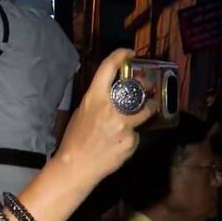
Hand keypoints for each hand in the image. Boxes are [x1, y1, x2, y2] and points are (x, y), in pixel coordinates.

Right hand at [52, 48, 157, 179]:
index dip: (121, 55)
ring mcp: (123, 125)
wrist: (76, 166)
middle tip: (147, 90)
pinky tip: (119, 144)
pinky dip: (131, 137)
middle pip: (137, 89)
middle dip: (145, 88)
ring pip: (144, 112)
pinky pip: (137, 134)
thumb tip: (113, 93)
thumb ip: (98, 100)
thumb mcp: (82, 112)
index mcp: (95, 98)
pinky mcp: (131, 141)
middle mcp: (111, 108)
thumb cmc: (75, 139)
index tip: (129, 54)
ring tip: (139, 117)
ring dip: (145, 112)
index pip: (109, 67)